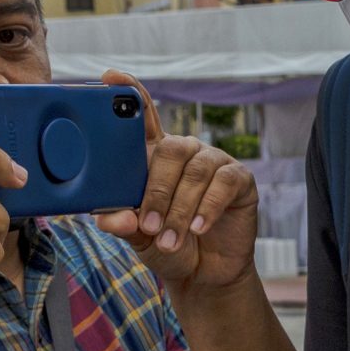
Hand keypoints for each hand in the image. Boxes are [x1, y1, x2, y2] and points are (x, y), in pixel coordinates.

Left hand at [94, 71, 259, 291]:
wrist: (204, 274)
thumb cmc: (167, 246)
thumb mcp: (139, 237)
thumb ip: (123, 225)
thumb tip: (112, 219)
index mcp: (154, 157)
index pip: (142, 118)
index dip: (129, 94)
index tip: (110, 76)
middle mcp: (185, 153)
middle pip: (170, 149)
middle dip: (156, 189)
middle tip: (147, 225)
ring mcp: (214, 163)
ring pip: (195, 172)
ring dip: (180, 209)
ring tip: (170, 238)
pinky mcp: (239, 180)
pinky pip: (224, 184)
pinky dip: (208, 208)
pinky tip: (199, 228)